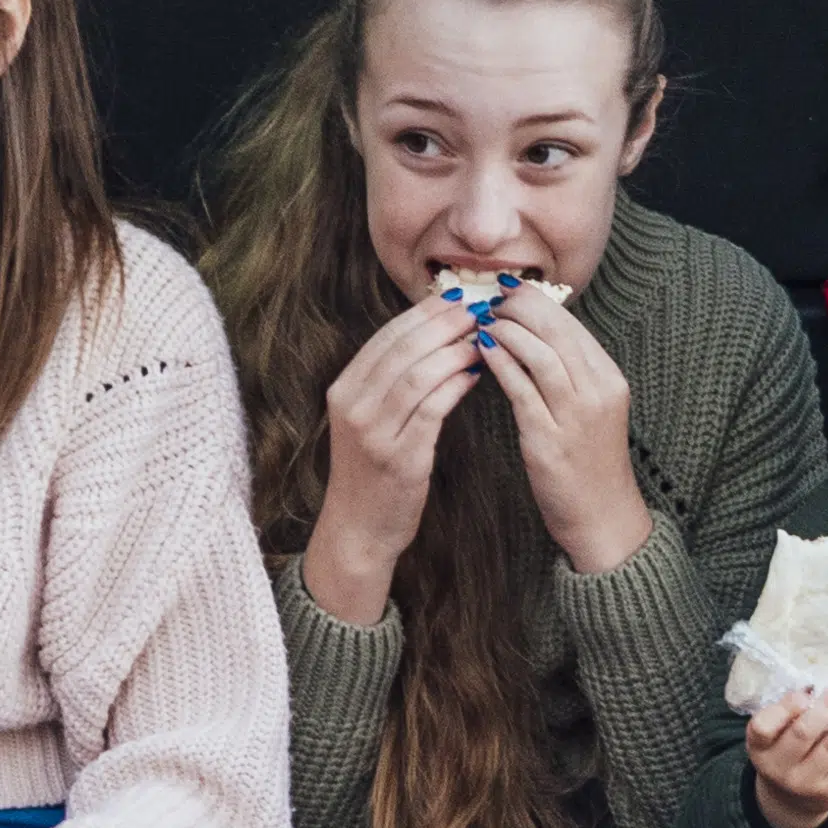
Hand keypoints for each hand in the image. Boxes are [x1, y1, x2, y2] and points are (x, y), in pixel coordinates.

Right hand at [301, 295, 494, 629]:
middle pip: (401, 349)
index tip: (456, 298)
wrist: (359, 529)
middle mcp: (352, 405)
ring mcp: (373, 431)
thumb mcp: (370, 420)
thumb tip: (434, 338)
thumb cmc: (374, 472)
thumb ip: (392, 382)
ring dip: (453, 350)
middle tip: (477, 308)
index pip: (386, 337)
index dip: (422, 314)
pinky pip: (430, 409)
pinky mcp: (399, 456)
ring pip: (416, 374)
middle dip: (442, 324)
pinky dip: (455, 386)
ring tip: (482, 336)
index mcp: (344, 390)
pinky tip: (476, 374)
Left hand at [475, 288, 655, 578]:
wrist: (603, 516)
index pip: (570, 323)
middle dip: (519, 306)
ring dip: (507, 330)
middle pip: (556, 330)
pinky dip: (501, 363)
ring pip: (541, 353)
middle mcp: (598, 390)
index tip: (506, 290)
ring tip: (481, 320)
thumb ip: (568, 371)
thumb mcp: (590, 407)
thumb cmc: (589, 460)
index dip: (535, 300)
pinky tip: (481, 350)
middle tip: (488, 297)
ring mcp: (576, 415)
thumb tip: (530, 333)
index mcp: (609, 377)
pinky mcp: (550, 439)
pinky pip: (522, 389)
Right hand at [743, 680, 827, 827]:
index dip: (785, 708)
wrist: (790, 802)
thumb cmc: (783, 754)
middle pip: (803, 733)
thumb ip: (787, 715)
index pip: (763, 727)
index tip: (807, 693)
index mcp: (760, 747)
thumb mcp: (773, 737)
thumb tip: (818, 688)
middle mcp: (779, 767)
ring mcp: (806, 782)